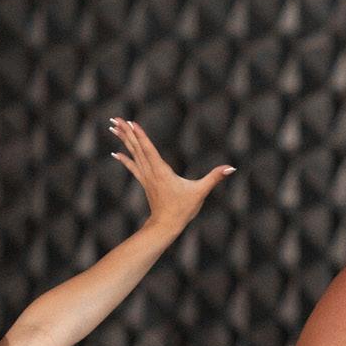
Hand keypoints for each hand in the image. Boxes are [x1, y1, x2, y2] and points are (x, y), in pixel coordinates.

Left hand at [109, 117, 234, 226]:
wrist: (166, 226)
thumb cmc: (183, 210)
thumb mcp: (200, 192)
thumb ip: (215, 178)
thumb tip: (231, 168)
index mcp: (162, 171)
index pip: (149, 149)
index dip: (140, 136)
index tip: (131, 123)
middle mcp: (151, 172)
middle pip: (137, 148)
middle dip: (126, 132)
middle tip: (116, 119)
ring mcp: (146, 177)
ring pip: (133, 154)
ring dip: (124, 140)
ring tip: (114, 127)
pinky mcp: (145, 182)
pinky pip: (132, 167)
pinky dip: (124, 159)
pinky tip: (115, 152)